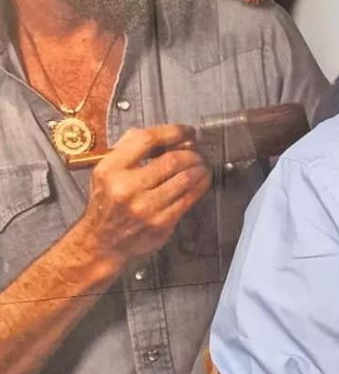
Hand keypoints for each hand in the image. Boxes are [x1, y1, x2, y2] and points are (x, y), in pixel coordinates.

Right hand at [75, 125, 211, 262]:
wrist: (102, 242)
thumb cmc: (107, 204)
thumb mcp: (105, 171)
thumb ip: (128, 148)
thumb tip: (165, 134)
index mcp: (111, 169)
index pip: (147, 139)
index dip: (174, 132)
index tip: (187, 132)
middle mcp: (126, 187)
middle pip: (172, 160)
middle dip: (192, 153)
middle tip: (199, 152)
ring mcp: (145, 206)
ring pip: (185, 178)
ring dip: (200, 168)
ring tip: (203, 165)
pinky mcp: (161, 222)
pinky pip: (189, 198)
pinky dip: (201, 185)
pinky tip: (203, 180)